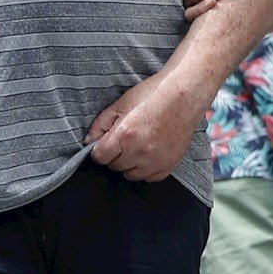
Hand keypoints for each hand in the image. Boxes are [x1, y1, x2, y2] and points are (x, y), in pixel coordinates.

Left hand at [86, 72, 202, 181]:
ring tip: (138, 146)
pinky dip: (146, 169)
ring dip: (130, 164)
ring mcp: (155, 162)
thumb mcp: (121, 104)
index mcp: (124, 135)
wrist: (184, 96)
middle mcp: (139, 152)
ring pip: (131, 175)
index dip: (100, 149)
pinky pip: (149, 178)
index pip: (99, 157)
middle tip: (125, 140)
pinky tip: (150, 152)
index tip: (106, 143)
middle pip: (114, 166)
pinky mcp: (168, 166)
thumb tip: (89, 141)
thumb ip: (101, 124)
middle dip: (115, 155)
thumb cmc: (152, 95)